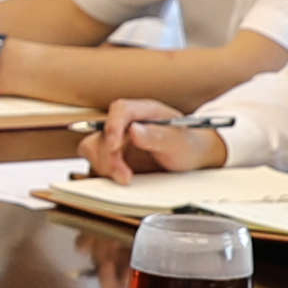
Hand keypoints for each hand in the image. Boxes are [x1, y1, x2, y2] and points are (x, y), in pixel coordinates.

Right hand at [88, 104, 222, 180]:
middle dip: (108, 156)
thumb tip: (134, 130)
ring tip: (125, 178)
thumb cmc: (187, 144)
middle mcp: (128, 123)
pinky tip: (121, 178)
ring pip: (94, 147)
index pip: (120, 110)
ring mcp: (120, 139)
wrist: (193, 157)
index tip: (114, 147)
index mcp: (144, 112)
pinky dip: (105, 171)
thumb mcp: (178, 142)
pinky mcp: (115, 156)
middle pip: (102, 132)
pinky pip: (98, 161)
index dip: (113, 126)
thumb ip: (157, 136)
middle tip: (124, 175)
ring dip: (104, 165)